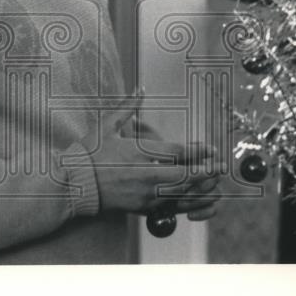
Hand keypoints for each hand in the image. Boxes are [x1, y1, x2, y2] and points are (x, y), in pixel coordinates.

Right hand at [81, 88, 222, 219]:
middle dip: (205, 172)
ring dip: (198, 188)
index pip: (177, 152)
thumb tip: (141, 87)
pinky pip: (168, 207)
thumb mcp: (107, 124)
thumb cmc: (90, 152)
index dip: (198, 151)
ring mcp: (143, 194)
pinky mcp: (141, 207)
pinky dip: (184, 202)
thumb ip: (128, 106)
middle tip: (221, 167)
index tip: (212, 149)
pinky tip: (194, 198)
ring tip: (213, 182)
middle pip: (184, 175)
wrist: (75, 183)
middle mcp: (144, 174)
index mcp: (138, 152)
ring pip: (179, 193)